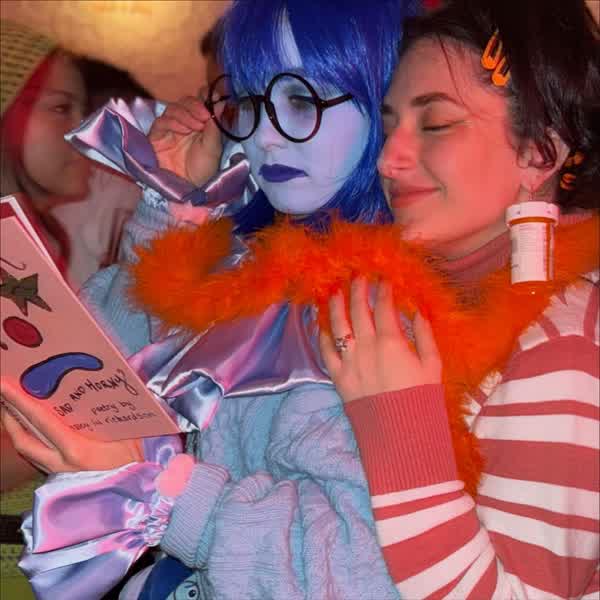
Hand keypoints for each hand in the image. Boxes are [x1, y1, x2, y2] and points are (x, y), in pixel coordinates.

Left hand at [0, 378, 142, 472]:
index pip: (41, 421)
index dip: (20, 403)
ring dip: (16, 428)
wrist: (133, 498)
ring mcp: (57, 472)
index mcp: (76, 450)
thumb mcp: (128, 435)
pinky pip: (36, 456)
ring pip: (26, 449)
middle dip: (10, 415)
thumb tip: (115, 379)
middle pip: (23, 439)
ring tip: (12, 409)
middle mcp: (60, 463)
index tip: (5, 387)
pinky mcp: (59, 477)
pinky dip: (29, 439)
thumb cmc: (134, 466)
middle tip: (3, 393)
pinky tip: (31, 429)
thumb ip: (114, 412)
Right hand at [148, 96, 221, 186]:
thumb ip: (215, 125)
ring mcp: (170, 129)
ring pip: (173, 108)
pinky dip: (173, 122)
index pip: (199, 102)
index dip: (204, 96)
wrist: (188, 187)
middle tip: (205, 116)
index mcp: (199, 124)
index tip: (213, 97)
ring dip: (186, 114)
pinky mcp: (157, 136)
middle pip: (185, 102)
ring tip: (196, 127)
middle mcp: (184, 123)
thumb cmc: (202, 170)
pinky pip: (161, 121)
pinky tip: (183, 131)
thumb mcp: (213, 147)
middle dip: (195, 106)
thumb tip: (220, 102)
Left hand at [319, 278, 441, 402]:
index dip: (383, 290)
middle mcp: (366, 346)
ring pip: (338, 325)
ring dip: (336, 305)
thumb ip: (425, 336)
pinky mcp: (338, 377)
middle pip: (358, 310)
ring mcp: (349, 361)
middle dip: (357, 289)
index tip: (383, 278)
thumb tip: (418, 312)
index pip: (384, 307)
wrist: (401, 434)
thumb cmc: (422, 400)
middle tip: (357, 276)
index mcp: (391, 342)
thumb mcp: (433, 366)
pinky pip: (326, 352)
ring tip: (334, 291)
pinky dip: (322, 336)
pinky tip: (321, 324)